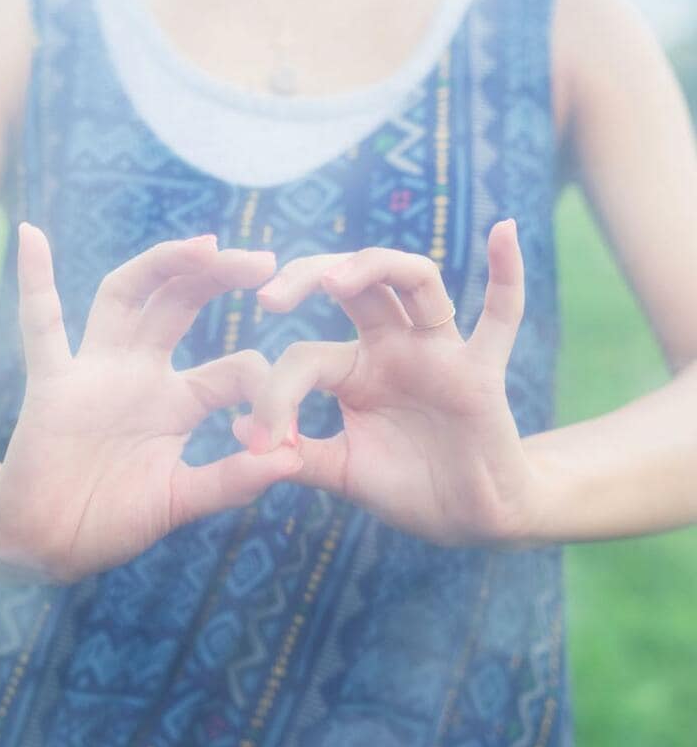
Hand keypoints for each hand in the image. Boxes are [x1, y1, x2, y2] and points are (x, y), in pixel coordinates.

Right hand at [0, 224, 301, 581]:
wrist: (48, 545)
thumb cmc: (114, 520)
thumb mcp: (181, 499)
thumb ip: (231, 481)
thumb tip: (292, 462)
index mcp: (179, 401)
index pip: (234, 369)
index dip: (264, 388)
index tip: (285, 429)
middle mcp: (141, 373)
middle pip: (182, 304)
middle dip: (220, 278)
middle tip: (266, 260)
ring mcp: (96, 372)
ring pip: (126, 297)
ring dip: (162, 266)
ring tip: (204, 244)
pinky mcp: (53, 385)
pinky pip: (41, 328)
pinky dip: (35, 283)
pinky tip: (33, 236)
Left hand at [233, 220, 540, 545]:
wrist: (465, 518)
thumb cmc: (406, 488)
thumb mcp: (341, 470)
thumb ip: (297, 453)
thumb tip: (240, 431)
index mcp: (357, 369)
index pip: (306, 355)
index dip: (276, 393)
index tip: (258, 438)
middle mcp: (395, 348)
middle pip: (355, 283)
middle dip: (310, 276)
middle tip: (268, 297)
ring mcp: (439, 353)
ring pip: (413, 280)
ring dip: (374, 266)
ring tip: (333, 281)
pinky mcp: (480, 372)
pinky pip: (502, 317)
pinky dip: (507, 273)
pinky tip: (504, 228)